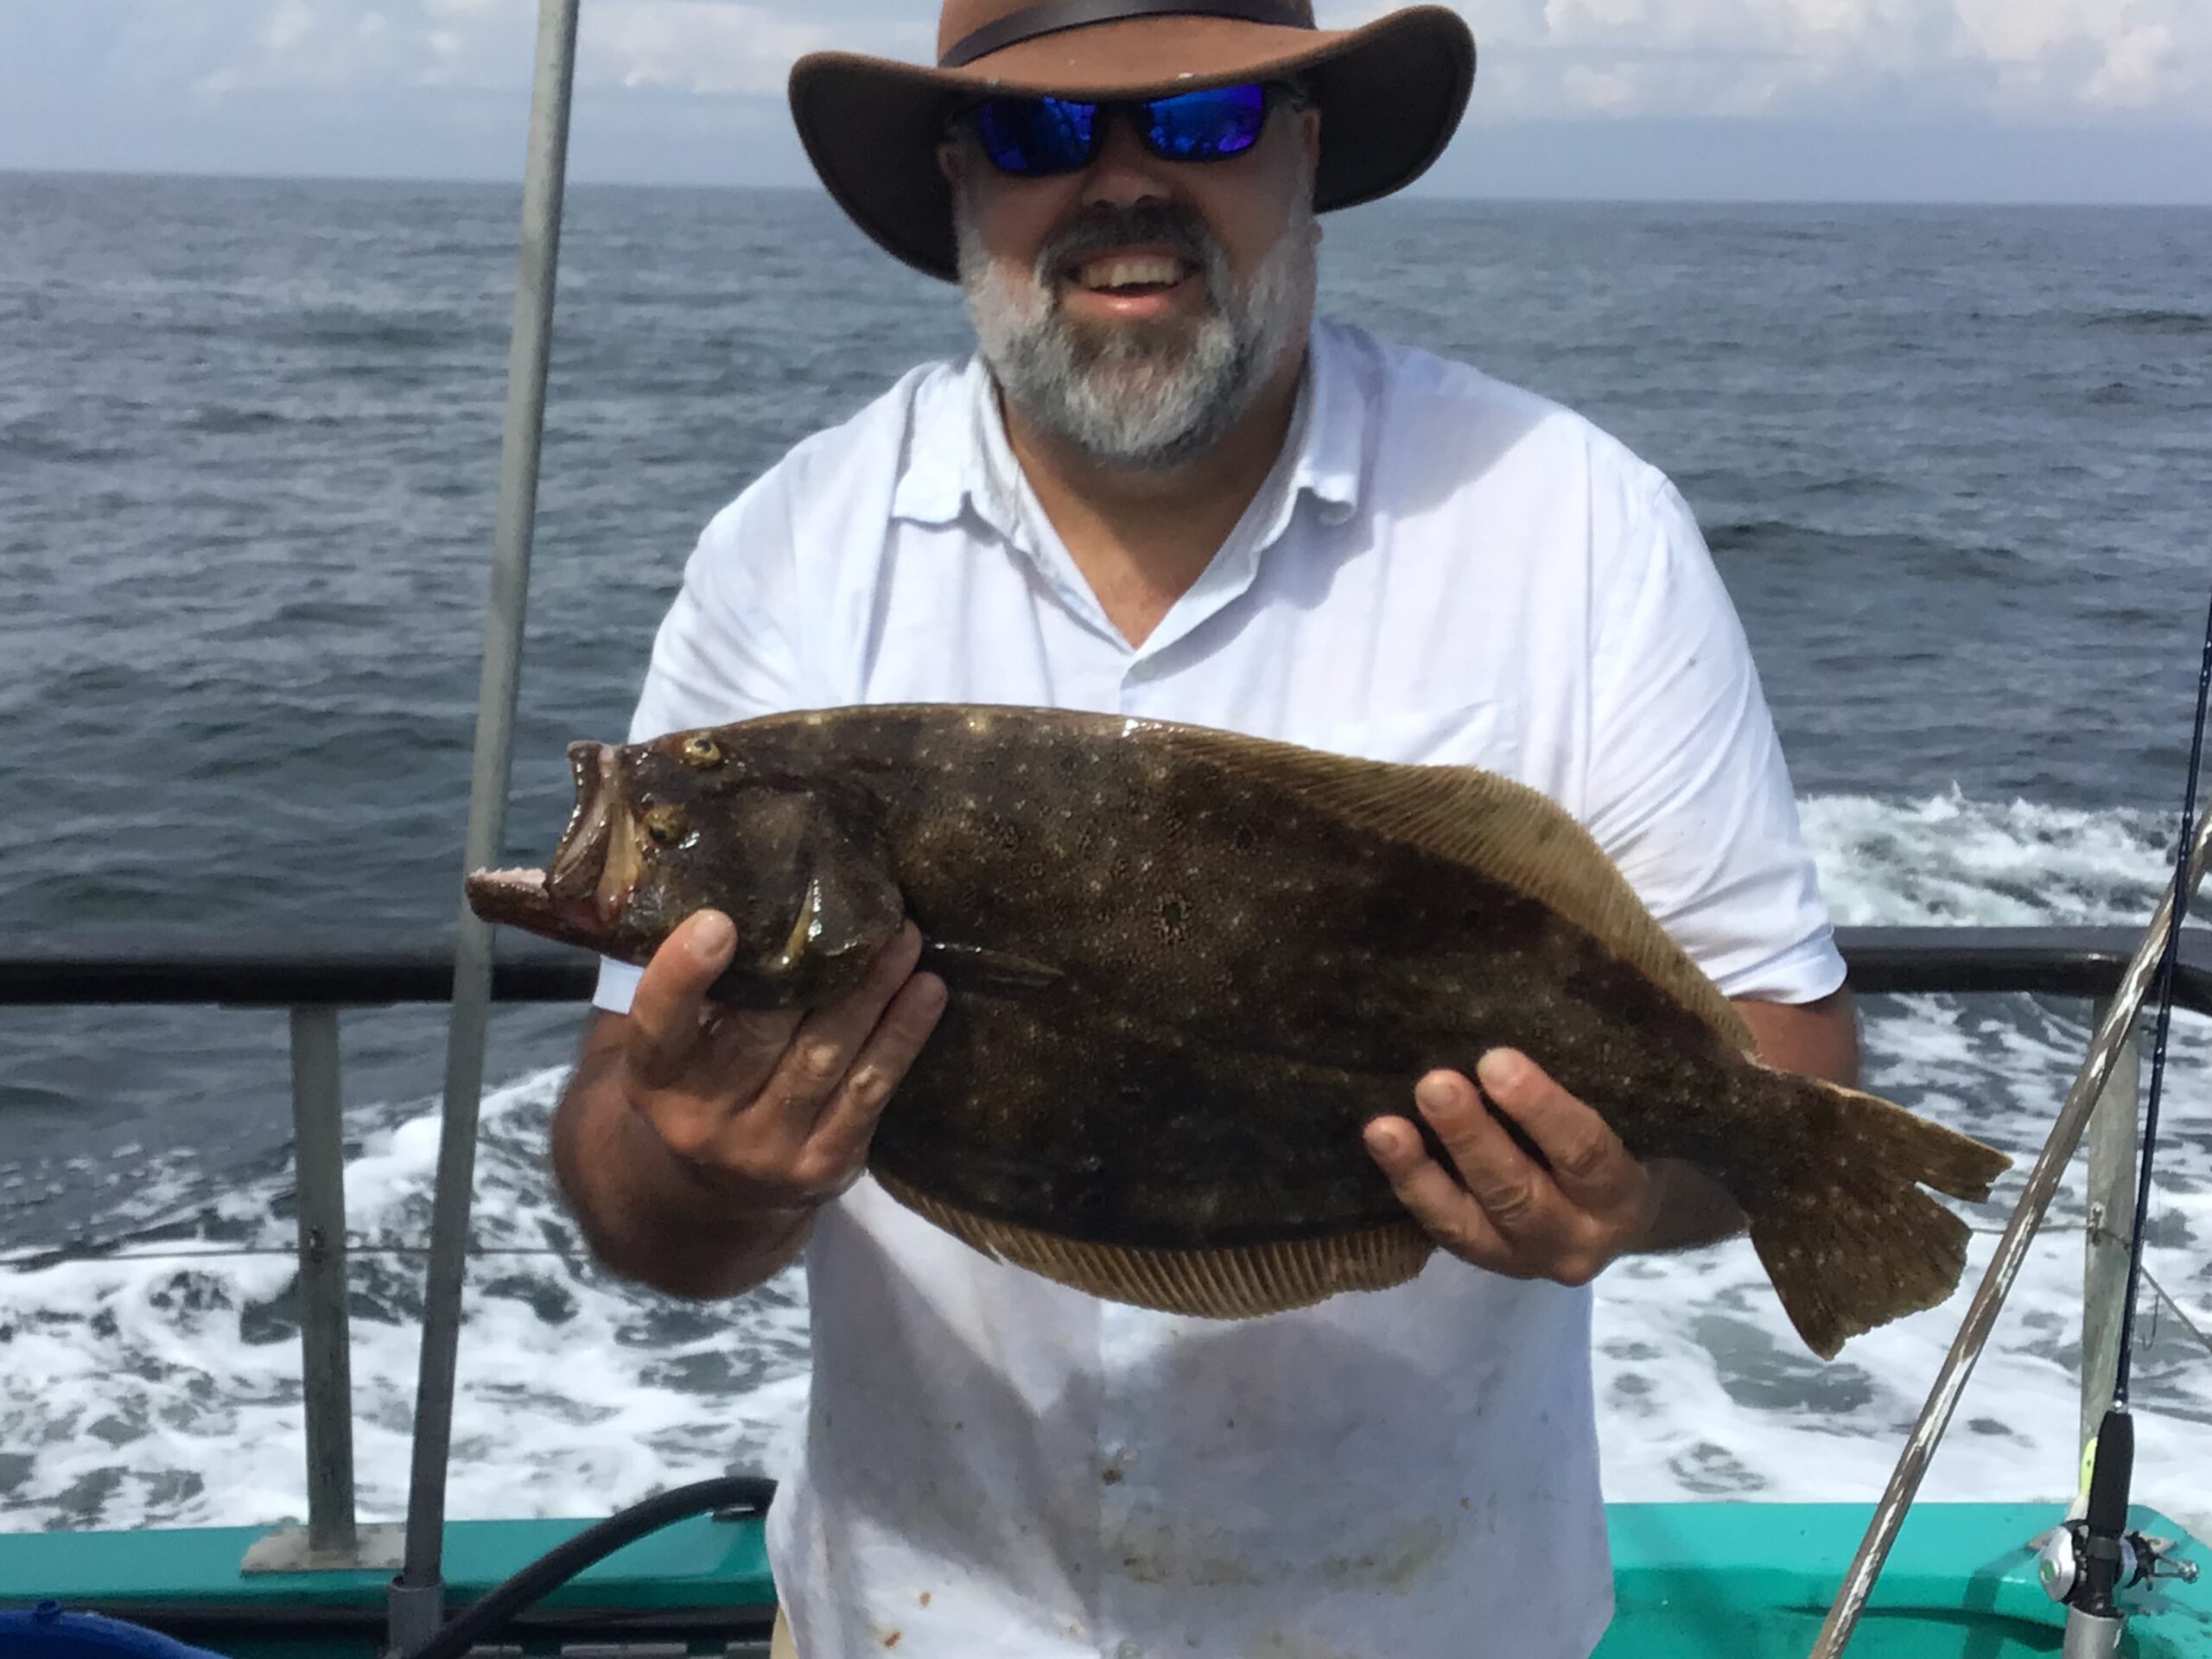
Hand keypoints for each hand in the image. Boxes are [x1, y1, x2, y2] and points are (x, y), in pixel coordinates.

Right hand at [620, 909, 945, 1210]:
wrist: (716, 1191)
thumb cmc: (701, 1079)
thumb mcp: (672, 1043)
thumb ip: (691, 983)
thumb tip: (735, 879)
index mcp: (655, 1078)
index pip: (657, 1025)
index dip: (682, 976)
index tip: (717, 923)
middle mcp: (704, 1120)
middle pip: (763, 1033)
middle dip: (818, 968)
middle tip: (864, 908)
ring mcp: (767, 1149)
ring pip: (827, 1059)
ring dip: (874, 993)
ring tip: (906, 938)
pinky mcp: (824, 1165)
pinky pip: (870, 1093)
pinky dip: (902, 1038)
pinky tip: (927, 992)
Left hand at [1363, 1049, 1657, 1286]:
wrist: (1618, 1215)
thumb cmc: (1626, 1138)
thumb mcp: (1629, 1116)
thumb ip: (1591, 1083)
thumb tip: (1525, 1008)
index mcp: (1622, 1196)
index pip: (1585, 1153)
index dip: (1541, 1109)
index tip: (1496, 1061)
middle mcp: (1576, 1239)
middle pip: (1518, 1192)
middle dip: (1471, 1138)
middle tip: (1435, 1085)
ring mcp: (1524, 1258)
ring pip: (1466, 1220)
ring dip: (1421, 1170)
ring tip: (1384, 1128)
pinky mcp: (1482, 1260)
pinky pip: (1440, 1228)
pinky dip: (1409, 1185)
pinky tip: (1380, 1143)